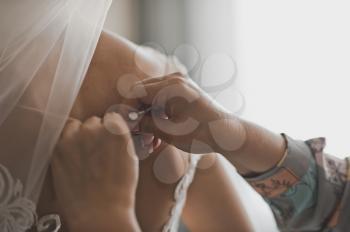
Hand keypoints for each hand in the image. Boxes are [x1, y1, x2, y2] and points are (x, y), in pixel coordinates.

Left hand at [51, 113, 139, 231]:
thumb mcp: (131, 157)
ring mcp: (74, 138)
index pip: (112, 118)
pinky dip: (66, 143)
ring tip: (82, 153)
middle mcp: (94, 129)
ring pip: (75, 125)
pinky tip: (72, 157)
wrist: (100, 211)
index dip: (111, 130)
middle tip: (96, 151)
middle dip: (95, 133)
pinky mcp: (58, 149)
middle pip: (93, 121)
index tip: (109, 140)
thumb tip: (115, 131)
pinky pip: (61, 136)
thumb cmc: (120, 188)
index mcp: (116, 129)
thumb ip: (121, 138)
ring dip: (78, 134)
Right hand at [133, 73, 246, 155]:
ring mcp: (181, 83)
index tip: (129, 127)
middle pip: (143, 92)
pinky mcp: (184, 90)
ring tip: (151, 140)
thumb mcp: (169, 133)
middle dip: (138, 114)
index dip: (129, 110)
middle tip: (140, 136)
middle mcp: (175, 80)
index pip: (136, 92)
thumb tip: (131, 123)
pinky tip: (159, 134)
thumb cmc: (202, 134)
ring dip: (148, 117)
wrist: (227, 133)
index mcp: (171, 87)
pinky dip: (158, 114)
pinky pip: (163, 99)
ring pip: (152, 97)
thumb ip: (146, 125)